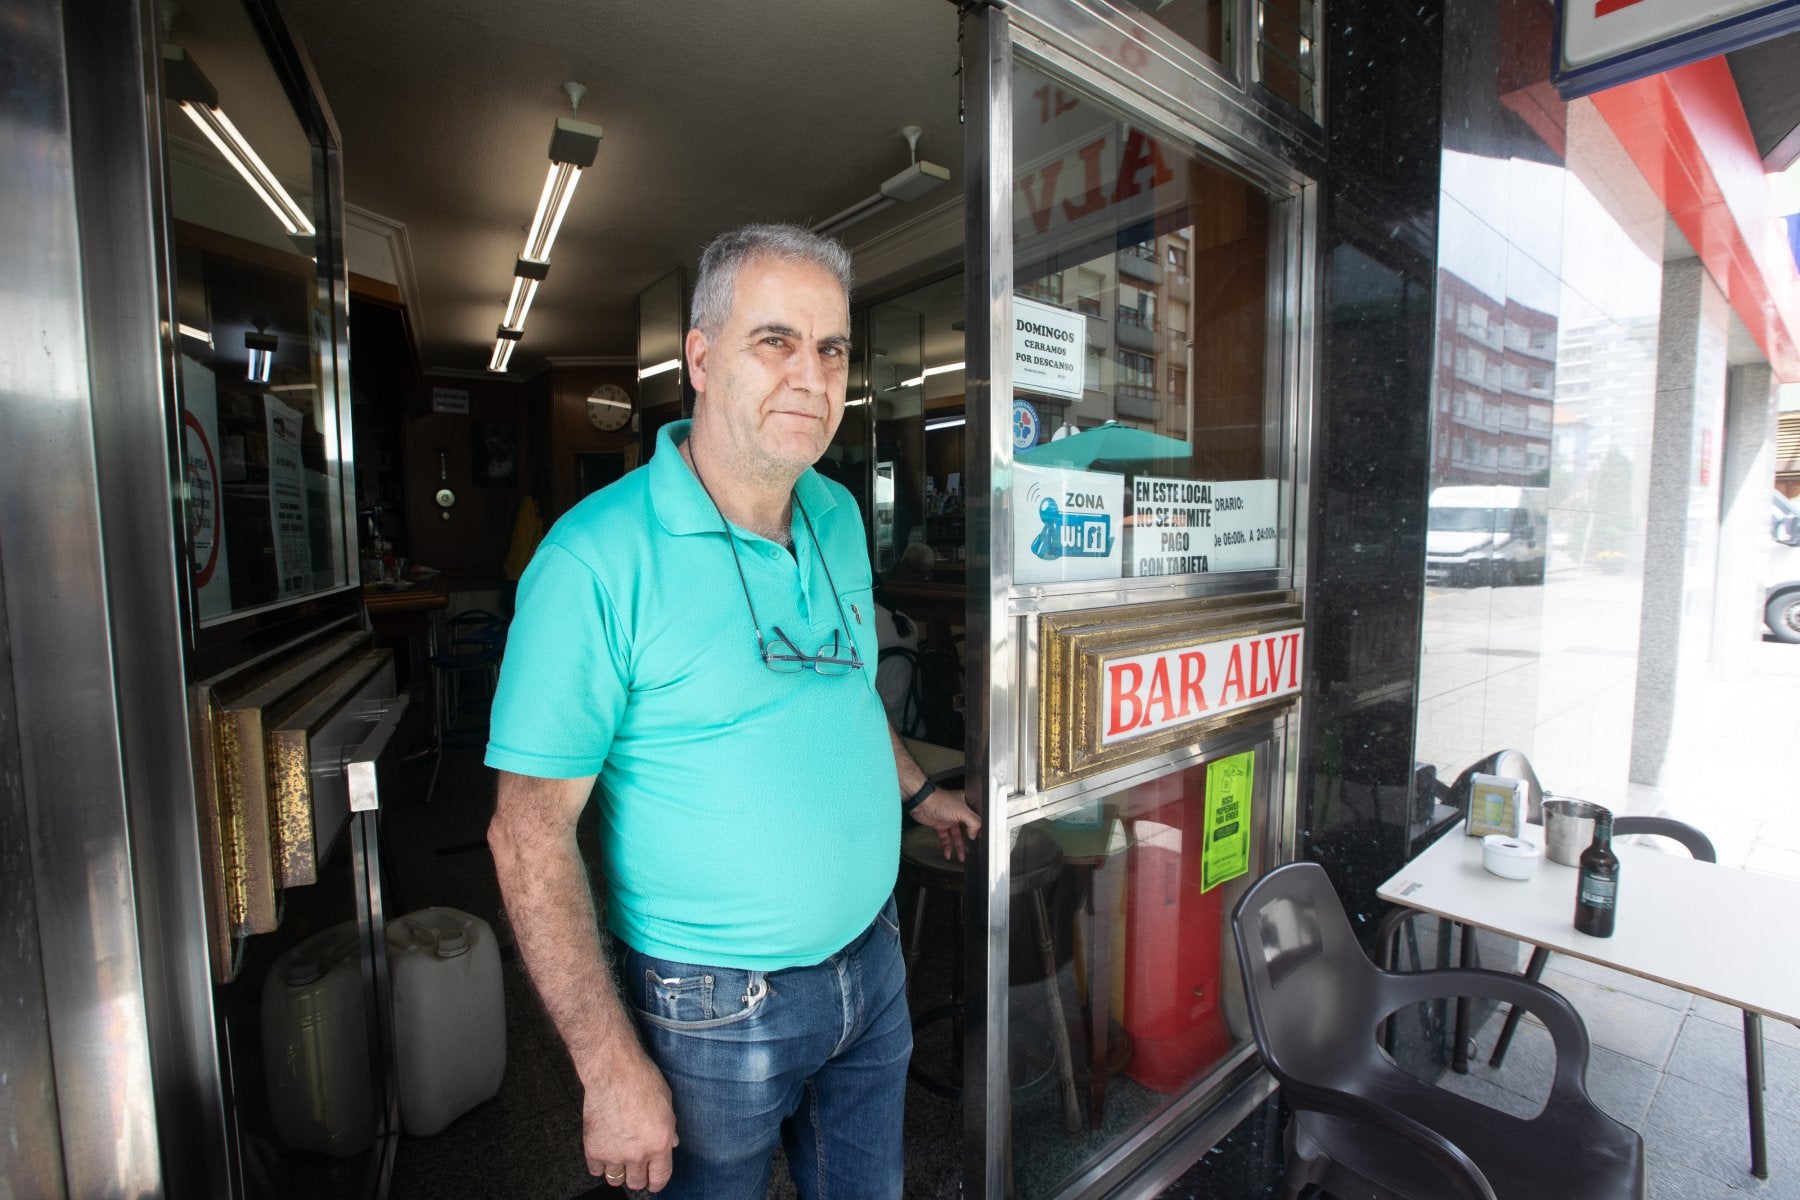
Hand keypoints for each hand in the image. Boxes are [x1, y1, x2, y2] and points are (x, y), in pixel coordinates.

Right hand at [580, 1041, 678, 1191]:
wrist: (613, 1070)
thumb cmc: (642, 1080)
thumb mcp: (667, 1104)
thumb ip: (669, 1130)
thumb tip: (671, 1145)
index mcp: (659, 1143)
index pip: (660, 1178)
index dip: (657, 1182)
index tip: (654, 1181)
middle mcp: (637, 1153)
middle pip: (637, 1183)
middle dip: (638, 1176)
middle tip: (636, 1167)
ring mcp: (614, 1153)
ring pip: (616, 1180)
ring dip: (619, 1172)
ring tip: (620, 1159)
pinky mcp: (593, 1148)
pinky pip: (596, 1170)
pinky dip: (600, 1164)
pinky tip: (605, 1151)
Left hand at [910, 786, 981, 859]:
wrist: (921, 803)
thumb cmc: (940, 802)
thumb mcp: (962, 811)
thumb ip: (973, 822)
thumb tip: (975, 834)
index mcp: (966, 806)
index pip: (976, 819)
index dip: (979, 830)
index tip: (981, 840)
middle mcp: (959, 813)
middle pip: (966, 829)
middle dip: (969, 842)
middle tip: (972, 852)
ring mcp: (949, 820)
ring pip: (956, 836)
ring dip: (958, 847)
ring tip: (961, 857)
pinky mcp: (939, 825)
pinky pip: (945, 838)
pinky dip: (946, 846)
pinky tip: (948, 853)